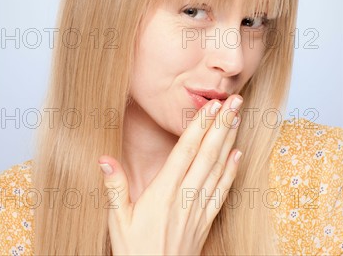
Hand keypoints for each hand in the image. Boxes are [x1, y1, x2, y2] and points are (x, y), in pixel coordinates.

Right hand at [98, 95, 242, 255]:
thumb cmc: (135, 252)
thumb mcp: (118, 221)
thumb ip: (115, 187)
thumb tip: (104, 159)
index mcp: (163, 193)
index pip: (185, 152)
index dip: (199, 127)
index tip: (211, 106)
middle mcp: (185, 197)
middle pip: (207, 154)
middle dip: (222, 125)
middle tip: (234, 101)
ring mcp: (199, 209)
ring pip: (218, 168)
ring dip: (229, 141)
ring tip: (238, 118)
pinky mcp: (206, 221)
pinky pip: (223, 192)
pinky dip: (232, 172)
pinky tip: (238, 155)